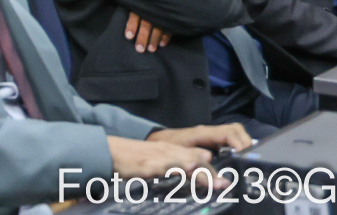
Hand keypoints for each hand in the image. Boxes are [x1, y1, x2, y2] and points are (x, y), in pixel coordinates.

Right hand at [107, 136, 226, 181]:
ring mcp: (159, 158)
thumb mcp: (157, 159)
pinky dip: (177, 169)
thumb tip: (196, 171)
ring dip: (202, 172)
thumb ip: (176, 165)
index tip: (227, 183)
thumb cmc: (133, 158)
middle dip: (212, 174)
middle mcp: (169, 151)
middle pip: (196, 161)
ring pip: (185, 163)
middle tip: (226, 185)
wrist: (109, 151)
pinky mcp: (148, 165)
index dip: (214, 170)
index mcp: (173, 151)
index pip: (199, 158)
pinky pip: (165, 167)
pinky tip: (188, 171)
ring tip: (217, 182)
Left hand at [124, 11, 170, 52]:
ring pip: (158, 28)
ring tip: (150, 49)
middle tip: (139, 49)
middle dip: (142, 37)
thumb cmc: (141, 11)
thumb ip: (131, 18)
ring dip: (154, 39)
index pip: (134, 16)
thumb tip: (126, 33)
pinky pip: (168, 29)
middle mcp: (150, 11)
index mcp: (139, 8)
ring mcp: (160, 16)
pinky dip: (165, 37)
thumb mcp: (134, 9)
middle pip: (146, 24)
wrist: (160, 4)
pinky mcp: (169, 21)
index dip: (131, 26)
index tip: (128, 36)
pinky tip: (162, 44)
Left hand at [151, 123, 252, 152]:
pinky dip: (237, 148)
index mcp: (203, 133)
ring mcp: (212, 136)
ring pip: (234, 133)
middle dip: (246, 143)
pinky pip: (229, 140)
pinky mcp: (212, 142)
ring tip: (247, 160)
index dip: (240, 143)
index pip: (228, 132)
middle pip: (236, 130)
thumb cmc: (167, 146)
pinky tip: (239, 160)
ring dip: (243, 144)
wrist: (158, 141)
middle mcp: (210, 132)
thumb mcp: (179, 155)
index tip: (245, 156)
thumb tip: (213, 165)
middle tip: (250, 160)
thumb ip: (193, 160)